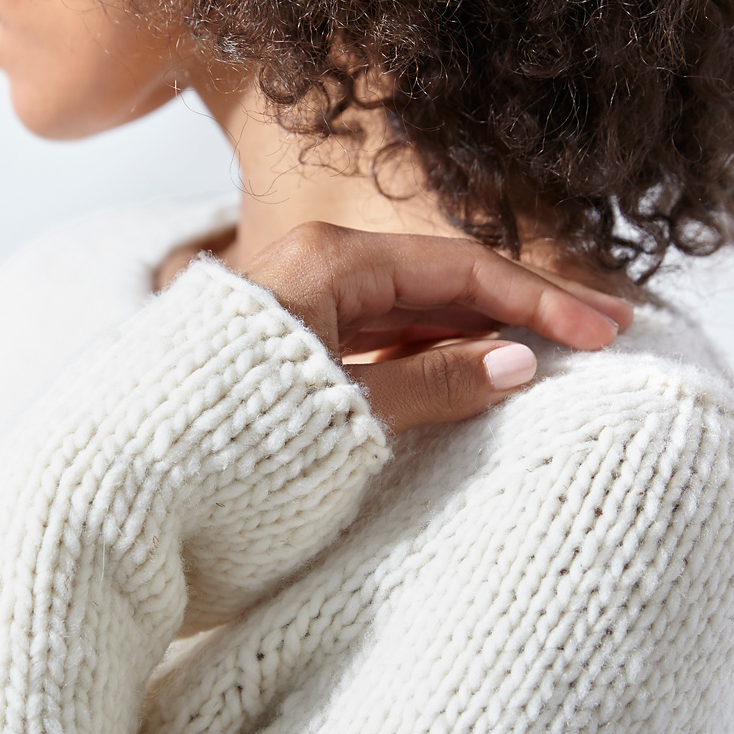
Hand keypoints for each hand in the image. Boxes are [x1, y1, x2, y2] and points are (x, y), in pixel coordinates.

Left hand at [244, 223, 633, 434]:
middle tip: (598, 334)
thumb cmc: (228, 431)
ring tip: (548, 357)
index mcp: (329, 262)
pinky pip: (378, 333)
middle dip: (519, 308)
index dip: (538, 300)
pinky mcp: (294, 337)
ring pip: (411, 307)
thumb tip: (520, 364)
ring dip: (477, 329)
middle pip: (441, 280)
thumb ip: (432, 382)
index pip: (459, 270)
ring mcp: (304, 300)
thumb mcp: (344, 409)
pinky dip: (428, 351)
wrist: (131, 471)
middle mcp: (317, 267)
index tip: (603, 330)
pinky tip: (469, 370)